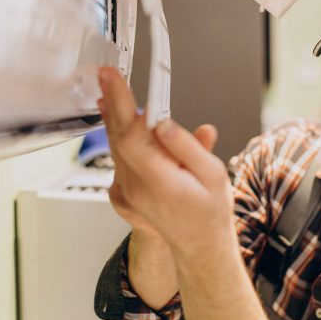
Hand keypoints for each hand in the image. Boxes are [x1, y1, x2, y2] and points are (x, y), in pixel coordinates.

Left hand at [97, 66, 233, 252]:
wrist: (199, 243)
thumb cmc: (209, 210)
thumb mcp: (213, 175)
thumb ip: (188, 146)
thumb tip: (163, 123)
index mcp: (160, 181)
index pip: (132, 135)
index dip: (120, 104)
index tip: (113, 79)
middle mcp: (137, 187)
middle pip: (118, 136)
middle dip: (113, 102)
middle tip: (107, 76)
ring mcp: (127, 191)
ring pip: (115, 146)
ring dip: (113, 117)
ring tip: (111, 91)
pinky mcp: (124, 191)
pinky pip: (118, 158)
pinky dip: (119, 136)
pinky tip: (121, 123)